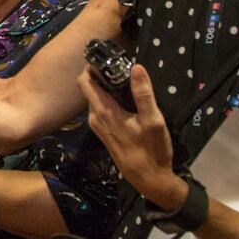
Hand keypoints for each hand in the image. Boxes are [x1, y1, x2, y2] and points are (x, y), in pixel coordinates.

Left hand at [76, 63, 187, 211]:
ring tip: (124, 80)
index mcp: (104, 112)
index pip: (85, 81)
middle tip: (118, 65)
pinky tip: (125, 100)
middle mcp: (96, 118)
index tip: (105, 58)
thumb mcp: (153, 121)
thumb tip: (136, 67)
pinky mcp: (105, 134)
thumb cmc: (152, 150)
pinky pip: (101, 110)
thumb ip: (143, 94)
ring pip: (96, 100)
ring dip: (105, 88)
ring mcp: (99, 127)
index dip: (90, 66)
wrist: (150, 180)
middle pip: (89, 89)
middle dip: (100, 75)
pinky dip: (109, 100)